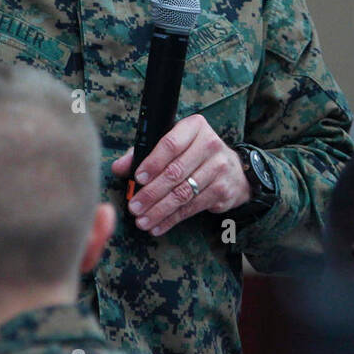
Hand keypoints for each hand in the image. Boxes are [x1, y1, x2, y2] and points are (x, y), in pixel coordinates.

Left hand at [111, 114, 251, 236]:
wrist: (234, 170)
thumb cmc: (194, 154)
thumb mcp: (173, 145)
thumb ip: (144, 153)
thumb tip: (119, 168)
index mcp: (194, 127)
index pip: (171, 144)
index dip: (153, 163)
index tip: (137, 178)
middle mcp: (210, 145)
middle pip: (175, 172)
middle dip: (151, 192)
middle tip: (134, 206)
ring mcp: (218, 168)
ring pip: (183, 193)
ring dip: (159, 210)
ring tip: (142, 220)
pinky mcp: (222, 190)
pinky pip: (192, 207)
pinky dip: (172, 219)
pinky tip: (158, 226)